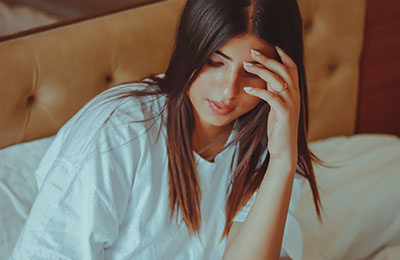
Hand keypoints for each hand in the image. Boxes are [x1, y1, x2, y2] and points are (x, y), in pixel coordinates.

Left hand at [242, 47, 299, 165]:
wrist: (284, 149)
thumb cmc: (278, 127)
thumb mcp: (276, 106)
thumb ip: (274, 91)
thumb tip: (266, 77)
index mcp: (294, 92)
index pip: (292, 68)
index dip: (284, 56)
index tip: (272, 46)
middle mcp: (295, 95)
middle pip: (284, 70)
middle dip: (268, 58)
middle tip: (253, 51)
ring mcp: (291, 104)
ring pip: (277, 80)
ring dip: (261, 70)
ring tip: (247, 65)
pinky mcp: (284, 113)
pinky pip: (270, 97)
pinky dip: (258, 90)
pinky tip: (247, 88)